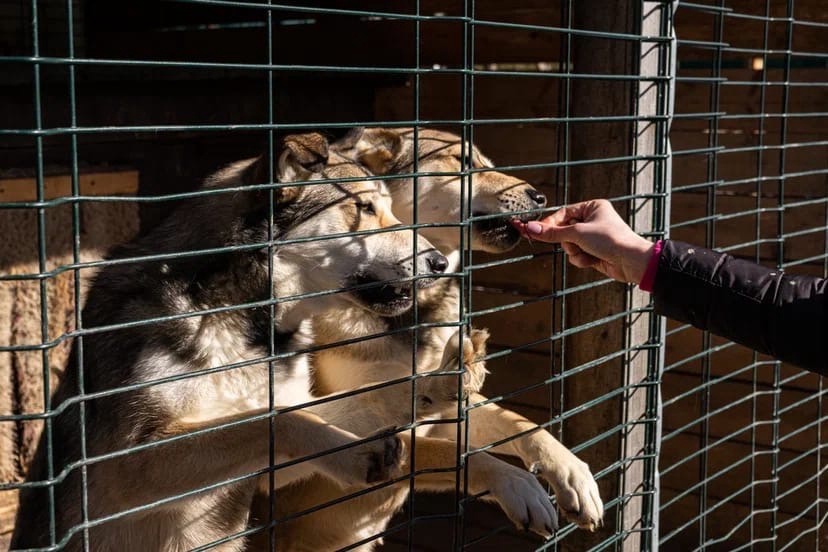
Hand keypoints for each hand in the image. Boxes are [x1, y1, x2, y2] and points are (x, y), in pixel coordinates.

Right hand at [512, 199, 653, 283]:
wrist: (631, 261)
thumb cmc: (610, 240)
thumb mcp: (577, 233)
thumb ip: (552, 233)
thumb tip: (530, 228)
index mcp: (592, 207)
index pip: (562, 213)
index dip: (549, 224)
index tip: (534, 231)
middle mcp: (592, 220)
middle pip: (564, 230)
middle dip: (568, 241)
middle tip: (575, 243)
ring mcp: (593, 237)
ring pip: (569, 245)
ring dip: (575, 252)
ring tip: (588, 252)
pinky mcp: (594, 251)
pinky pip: (577, 255)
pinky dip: (582, 259)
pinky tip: (594, 260)